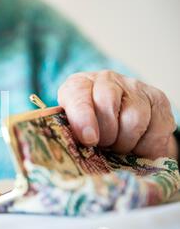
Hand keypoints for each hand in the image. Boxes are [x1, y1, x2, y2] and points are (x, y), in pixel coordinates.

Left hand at [58, 70, 177, 159]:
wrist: (116, 120)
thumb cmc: (88, 126)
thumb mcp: (71, 126)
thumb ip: (69, 132)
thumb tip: (72, 146)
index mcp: (79, 85)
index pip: (79, 96)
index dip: (83, 119)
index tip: (88, 139)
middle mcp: (107, 80)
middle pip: (108, 105)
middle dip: (106, 135)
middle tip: (104, 146)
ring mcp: (135, 88)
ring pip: (134, 120)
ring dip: (125, 143)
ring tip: (118, 147)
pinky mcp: (159, 101)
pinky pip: (156, 130)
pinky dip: (146, 147)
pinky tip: (137, 147)